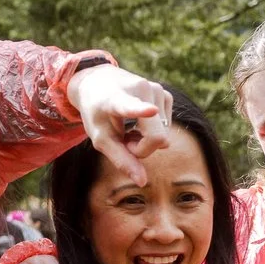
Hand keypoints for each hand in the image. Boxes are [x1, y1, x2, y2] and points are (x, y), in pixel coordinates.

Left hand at [70, 64, 174, 186]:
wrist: (99, 82)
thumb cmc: (97, 113)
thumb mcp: (101, 139)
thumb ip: (121, 160)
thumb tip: (143, 181)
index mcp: (116, 99)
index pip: (130, 106)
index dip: (141, 111)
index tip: (150, 110)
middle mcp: (140, 89)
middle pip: (157, 137)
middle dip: (142, 149)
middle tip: (124, 141)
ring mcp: (157, 89)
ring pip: (163, 135)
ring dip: (146, 139)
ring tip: (129, 128)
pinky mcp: (167, 94)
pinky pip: (166, 128)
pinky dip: (153, 132)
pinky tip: (139, 123)